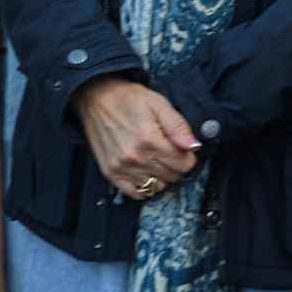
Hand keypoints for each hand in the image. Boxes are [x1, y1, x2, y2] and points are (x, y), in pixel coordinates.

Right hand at [72, 75, 199, 199]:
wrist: (97, 98)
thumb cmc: (129, 99)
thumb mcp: (159, 104)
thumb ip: (178, 127)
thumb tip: (194, 147)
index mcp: (150, 140)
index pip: (184, 165)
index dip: (188, 156)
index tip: (182, 146)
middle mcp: (134, 158)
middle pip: (172, 176)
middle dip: (175, 164)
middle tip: (167, 148)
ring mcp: (121, 168)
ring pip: (156, 186)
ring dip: (161, 175)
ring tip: (154, 156)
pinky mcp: (110, 173)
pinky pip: (137, 193)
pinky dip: (145, 185)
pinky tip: (144, 168)